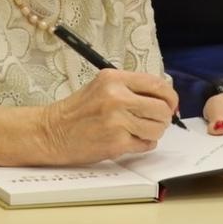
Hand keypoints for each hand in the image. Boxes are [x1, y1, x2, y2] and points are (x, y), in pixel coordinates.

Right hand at [36, 69, 180, 163]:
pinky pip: (146, 145)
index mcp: (114, 79)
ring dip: (154, 132)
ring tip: (140, 131)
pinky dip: (143, 144)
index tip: (171, 104)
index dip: (170, 96)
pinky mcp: (115, 143)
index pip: (157, 84)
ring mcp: (116, 121)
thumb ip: (131, 88)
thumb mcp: (102, 86)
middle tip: (154, 121)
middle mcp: (116, 97)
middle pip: (162, 108)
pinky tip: (130, 141)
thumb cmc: (78, 111)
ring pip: (157, 128)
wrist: (51, 132)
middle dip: (163, 117)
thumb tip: (164, 98)